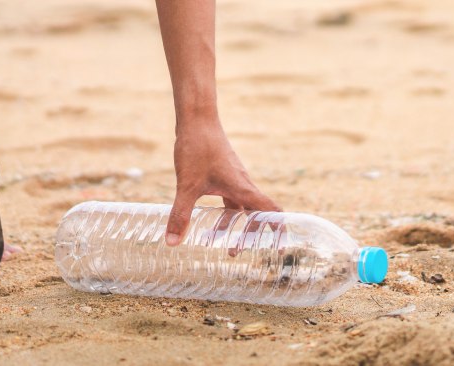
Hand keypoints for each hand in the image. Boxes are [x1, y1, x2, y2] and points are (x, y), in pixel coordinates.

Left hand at [165, 120, 279, 245]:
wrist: (197, 120)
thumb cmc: (197, 149)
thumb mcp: (186, 186)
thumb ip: (180, 214)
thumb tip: (172, 242)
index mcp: (242, 188)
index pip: (271, 211)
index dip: (279, 229)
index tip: (280, 246)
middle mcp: (243, 184)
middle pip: (256, 213)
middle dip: (249, 235)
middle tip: (235, 252)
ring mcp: (234, 178)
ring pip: (240, 206)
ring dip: (233, 224)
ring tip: (218, 241)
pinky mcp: (224, 173)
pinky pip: (230, 197)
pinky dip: (224, 211)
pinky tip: (209, 218)